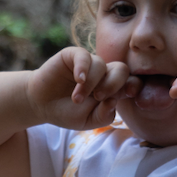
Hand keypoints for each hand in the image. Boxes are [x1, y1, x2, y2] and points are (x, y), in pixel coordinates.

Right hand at [26, 47, 140, 130]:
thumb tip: (114, 101)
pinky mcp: (73, 56)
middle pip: (121, 70)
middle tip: (99, 97)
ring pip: (101, 66)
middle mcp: (103, 74)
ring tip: (76, 99)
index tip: (128, 93)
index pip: (130, 82)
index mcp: (111, 89)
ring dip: (90, 84)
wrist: (42, 105)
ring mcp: (89, 64)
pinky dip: (83, 68)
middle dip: (113, 84)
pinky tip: (78, 80)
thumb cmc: (67, 112)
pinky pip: (84, 56)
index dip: (134, 86)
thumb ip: (104, 115)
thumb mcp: (88, 121)